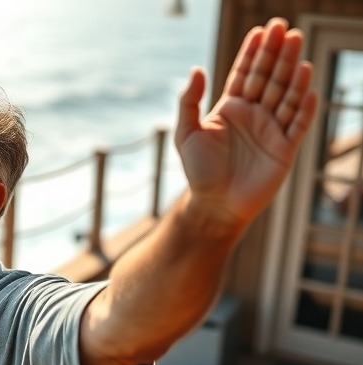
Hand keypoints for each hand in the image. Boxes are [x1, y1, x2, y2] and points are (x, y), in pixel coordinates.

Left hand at [174, 18, 318, 228]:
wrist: (214, 206)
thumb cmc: (198, 171)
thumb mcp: (186, 133)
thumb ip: (189, 101)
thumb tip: (196, 69)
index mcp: (230, 108)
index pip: (245, 73)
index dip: (254, 52)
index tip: (262, 29)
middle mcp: (254, 115)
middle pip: (269, 78)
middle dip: (277, 54)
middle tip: (285, 29)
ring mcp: (271, 130)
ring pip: (286, 96)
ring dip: (293, 75)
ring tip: (298, 51)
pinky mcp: (285, 150)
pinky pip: (298, 125)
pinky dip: (304, 108)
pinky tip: (308, 89)